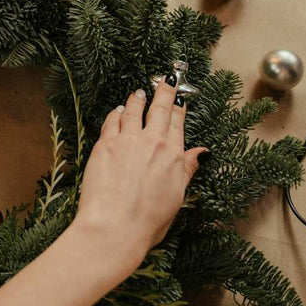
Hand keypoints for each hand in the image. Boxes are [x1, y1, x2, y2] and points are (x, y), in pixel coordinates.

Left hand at [73, 79, 206, 267]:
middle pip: (158, 108)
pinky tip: (116, 110)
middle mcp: (151, 142)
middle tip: (165, 79)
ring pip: (132, 110)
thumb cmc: (147, 220)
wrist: (115, 226)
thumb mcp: (177, 196)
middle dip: (163, 91)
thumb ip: (186, 168)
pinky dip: (115, 113)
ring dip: (136, 99)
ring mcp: (126, 140)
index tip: (179, 97)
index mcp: (172, 155)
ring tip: (138, 92)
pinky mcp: (104, 144)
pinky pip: (111, 121)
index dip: (178, 107)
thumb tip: (201, 152)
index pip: (177, 122)